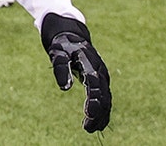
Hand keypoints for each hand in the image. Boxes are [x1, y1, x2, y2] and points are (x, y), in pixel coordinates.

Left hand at [41, 13, 111, 131]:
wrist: (72, 36)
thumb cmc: (63, 45)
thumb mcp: (58, 53)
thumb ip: (60, 68)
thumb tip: (65, 88)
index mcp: (90, 63)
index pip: (95, 84)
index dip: (94, 101)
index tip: (89, 116)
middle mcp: (100, 71)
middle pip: (104, 95)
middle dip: (98, 113)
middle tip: (88, 128)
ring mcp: (103, 76)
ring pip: (107, 99)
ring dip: (101, 115)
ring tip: (91, 129)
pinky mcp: (101, 81)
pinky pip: (105, 98)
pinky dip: (103, 111)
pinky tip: (98, 124)